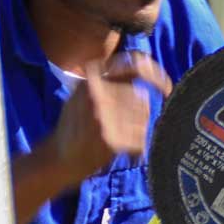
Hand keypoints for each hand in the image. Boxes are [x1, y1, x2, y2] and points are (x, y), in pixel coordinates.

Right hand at [47, 52, 171, 185]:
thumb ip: (109, 79)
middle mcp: (98, 95)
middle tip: (120, 126)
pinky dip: (137, 147)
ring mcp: (105, 118)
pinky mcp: (112, 140)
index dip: (156, 75)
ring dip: (137, 128)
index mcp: (92, 79)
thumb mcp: (83, 93)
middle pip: (141, 97)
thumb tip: (144, 65)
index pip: (135, 65)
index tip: (166, 87)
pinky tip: (121, 150)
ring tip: (116, 137)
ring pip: (144, 117)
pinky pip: (142, 139)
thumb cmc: (74, 126)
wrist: (57, 159)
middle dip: (136, 112)